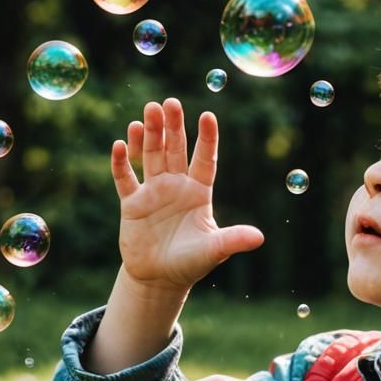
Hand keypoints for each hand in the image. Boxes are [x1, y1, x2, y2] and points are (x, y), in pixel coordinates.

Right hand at [112, 99, 263, 292]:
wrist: (159, 278)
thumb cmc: (191, 262)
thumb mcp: (214, 250)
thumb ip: (233, 240)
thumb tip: (259, 238)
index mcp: (199, 191)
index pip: (204, 159)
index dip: (206, 138)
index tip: (208, 115)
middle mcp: (177, 185)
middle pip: (175, 149)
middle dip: (172, 126)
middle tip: (169, 102)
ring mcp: (153, 191)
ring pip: (151, 156)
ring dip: (148, 135)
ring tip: (146, 112)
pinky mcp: (131, 203)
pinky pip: (125, 178)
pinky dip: (122, 163)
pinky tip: (120, 145)